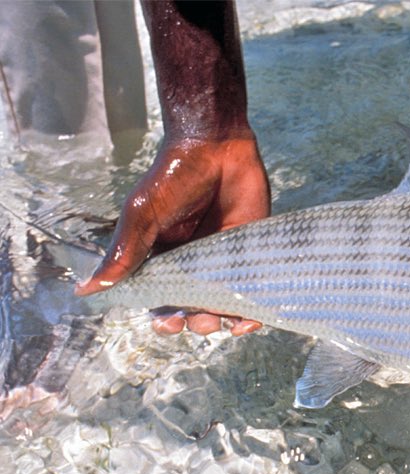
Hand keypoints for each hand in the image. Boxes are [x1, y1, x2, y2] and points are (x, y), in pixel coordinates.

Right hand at [76, 135, 270, 335]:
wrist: (217, 146)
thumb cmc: (173, 177)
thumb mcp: (143, 215)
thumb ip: (124, 253)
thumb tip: (86, 289)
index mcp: (163, 259)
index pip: (161, 300)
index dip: (164, 318)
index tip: (167, 322)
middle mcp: (194, 265)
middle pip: (195, 309)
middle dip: (196, 322)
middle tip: (198, 318)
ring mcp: (225, 260)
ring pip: (225, 305)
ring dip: (223, 321)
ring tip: (224, 321)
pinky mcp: (252, 253)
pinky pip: (254, 289)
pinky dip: (254, 311)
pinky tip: (251, 319)